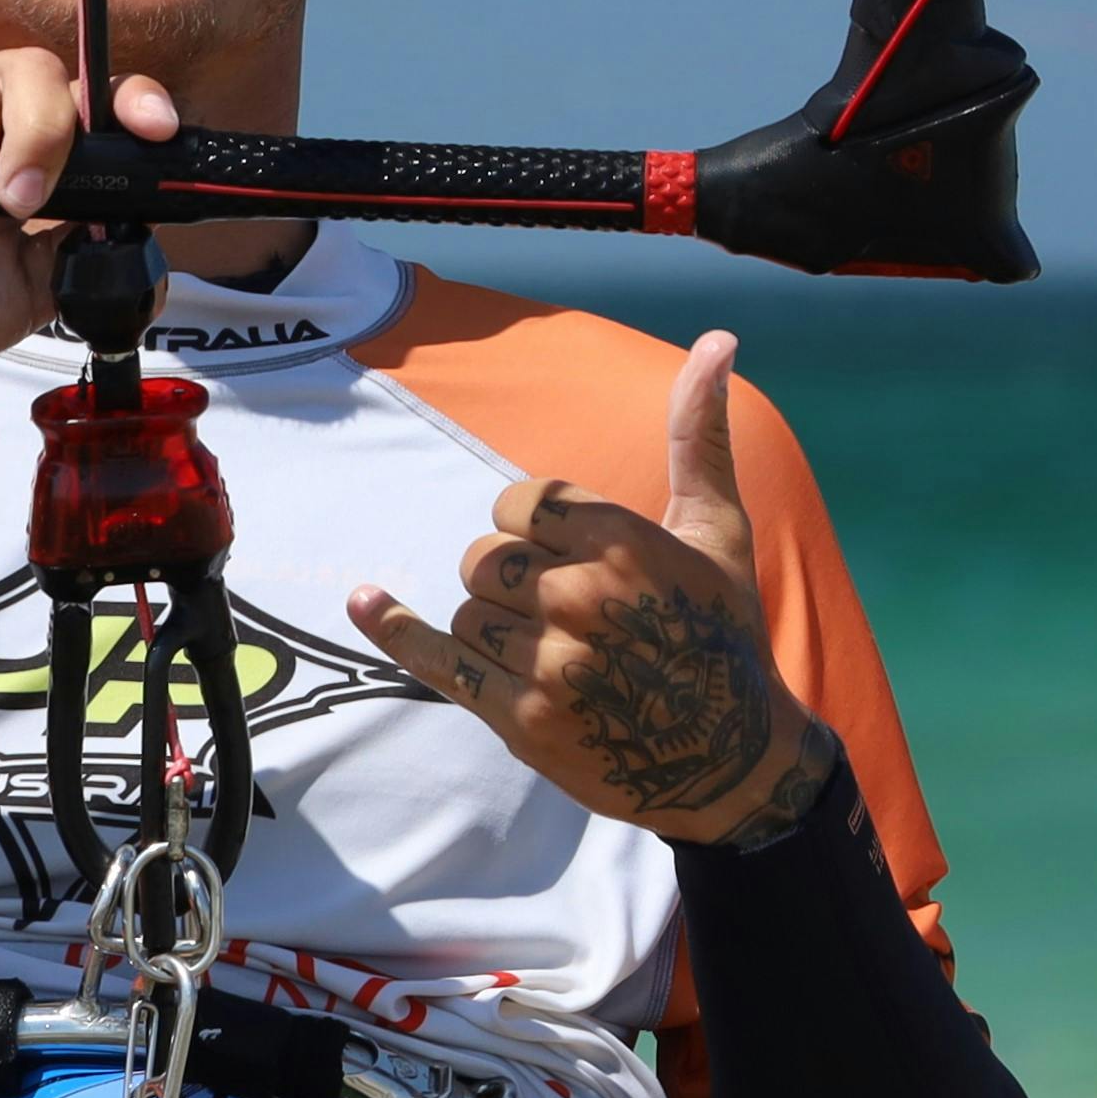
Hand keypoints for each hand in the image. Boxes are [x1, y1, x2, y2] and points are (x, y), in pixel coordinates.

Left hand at [351, 330, 841, 844]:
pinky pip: (436, 660)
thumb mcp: (718, 531)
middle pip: (484, 556)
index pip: (520, 502)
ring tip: (553, 648)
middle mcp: (581, 600)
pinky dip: (393, 630)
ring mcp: (550, 664)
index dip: (533, 524)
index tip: (565, 551)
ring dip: (492, 623)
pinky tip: (365, 602)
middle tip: (566, 610)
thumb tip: (717, 338)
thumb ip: (698, 435)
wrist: (731, 760)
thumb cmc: (723, 635)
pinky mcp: (521, 719)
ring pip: (465, 610)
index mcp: (623, 544)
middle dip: (511, 577)